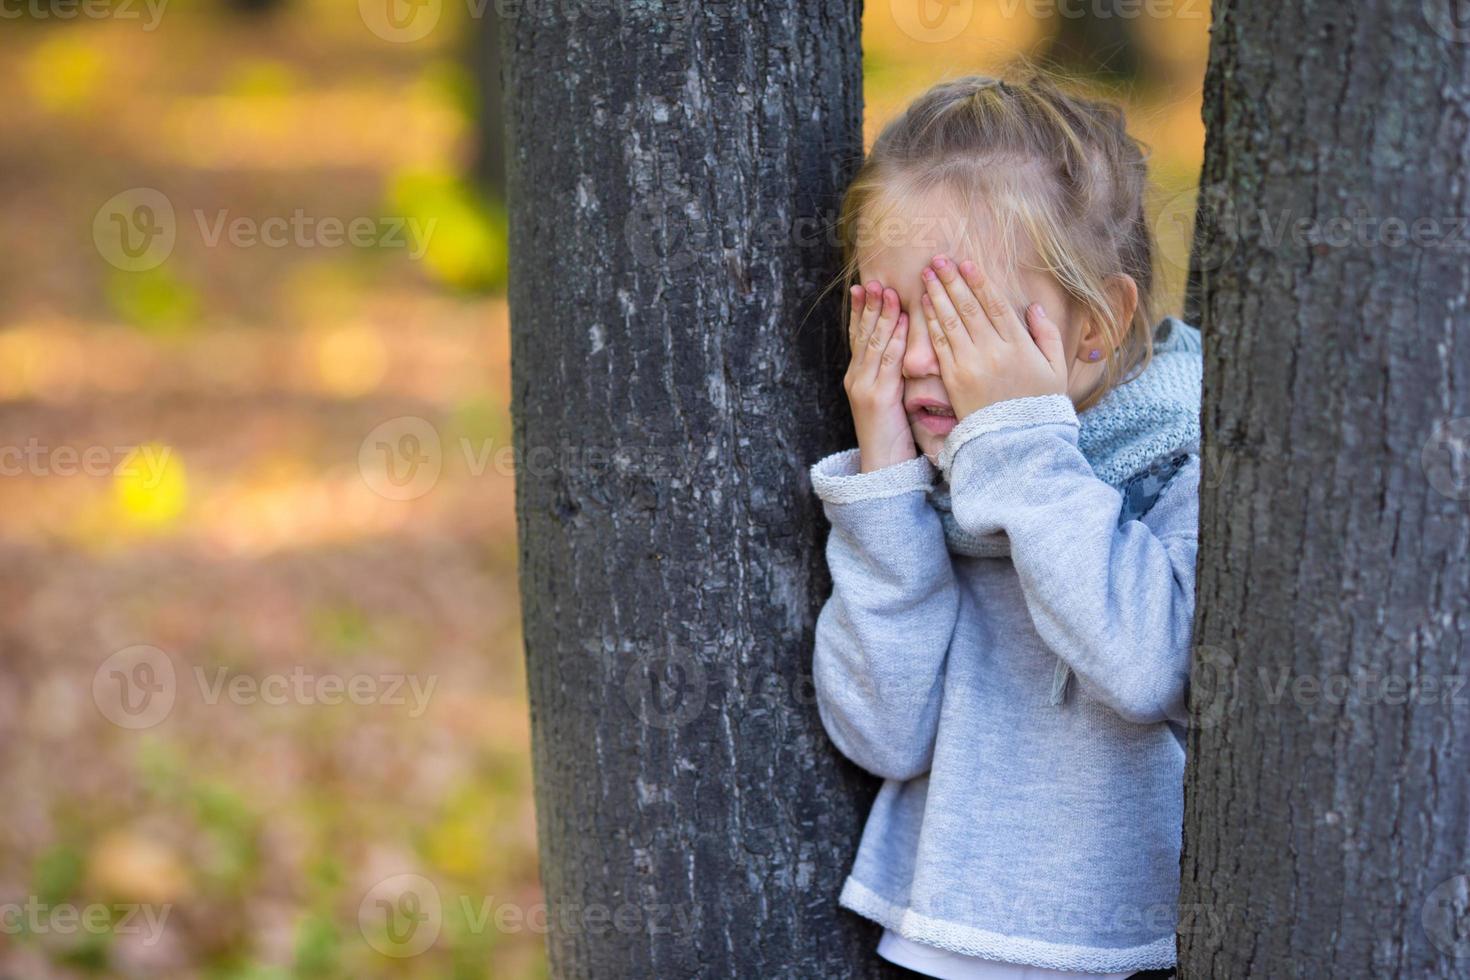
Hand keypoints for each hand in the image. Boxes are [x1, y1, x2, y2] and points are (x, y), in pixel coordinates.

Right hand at [843, 281, 914, 471]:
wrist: (882, 468)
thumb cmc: (892, 436)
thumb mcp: (889, 399)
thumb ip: (891, 375)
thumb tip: (904, 349)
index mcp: (858, 377)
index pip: (858, 336)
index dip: (860, 311)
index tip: (864, 286)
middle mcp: (856, 378)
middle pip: (862, 334)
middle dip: (869, 305)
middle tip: (875, 280)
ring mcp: (864, 387)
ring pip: (872, 343)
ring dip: (881, 315)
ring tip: (887, 290)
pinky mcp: (877, 397)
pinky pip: (886, 362)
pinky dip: (893, 338)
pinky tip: (901, 321)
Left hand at [919, 255, 1067, 419]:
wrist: (1016, 443)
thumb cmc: (1039, 405)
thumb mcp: (1055, 369)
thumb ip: (1047, 334)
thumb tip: (1034, 307)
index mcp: (1019, 345)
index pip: (995, 304)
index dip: (979, 281)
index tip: (967, 262)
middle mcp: (992, 351)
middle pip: (969, 307)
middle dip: (952, 280)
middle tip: (938, 260)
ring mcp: (970, 365)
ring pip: (951, 322)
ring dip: (937, 295)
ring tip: (926, 275)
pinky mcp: (953, 379)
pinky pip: (940, 344)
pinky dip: (931, 322)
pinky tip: (925, 305)